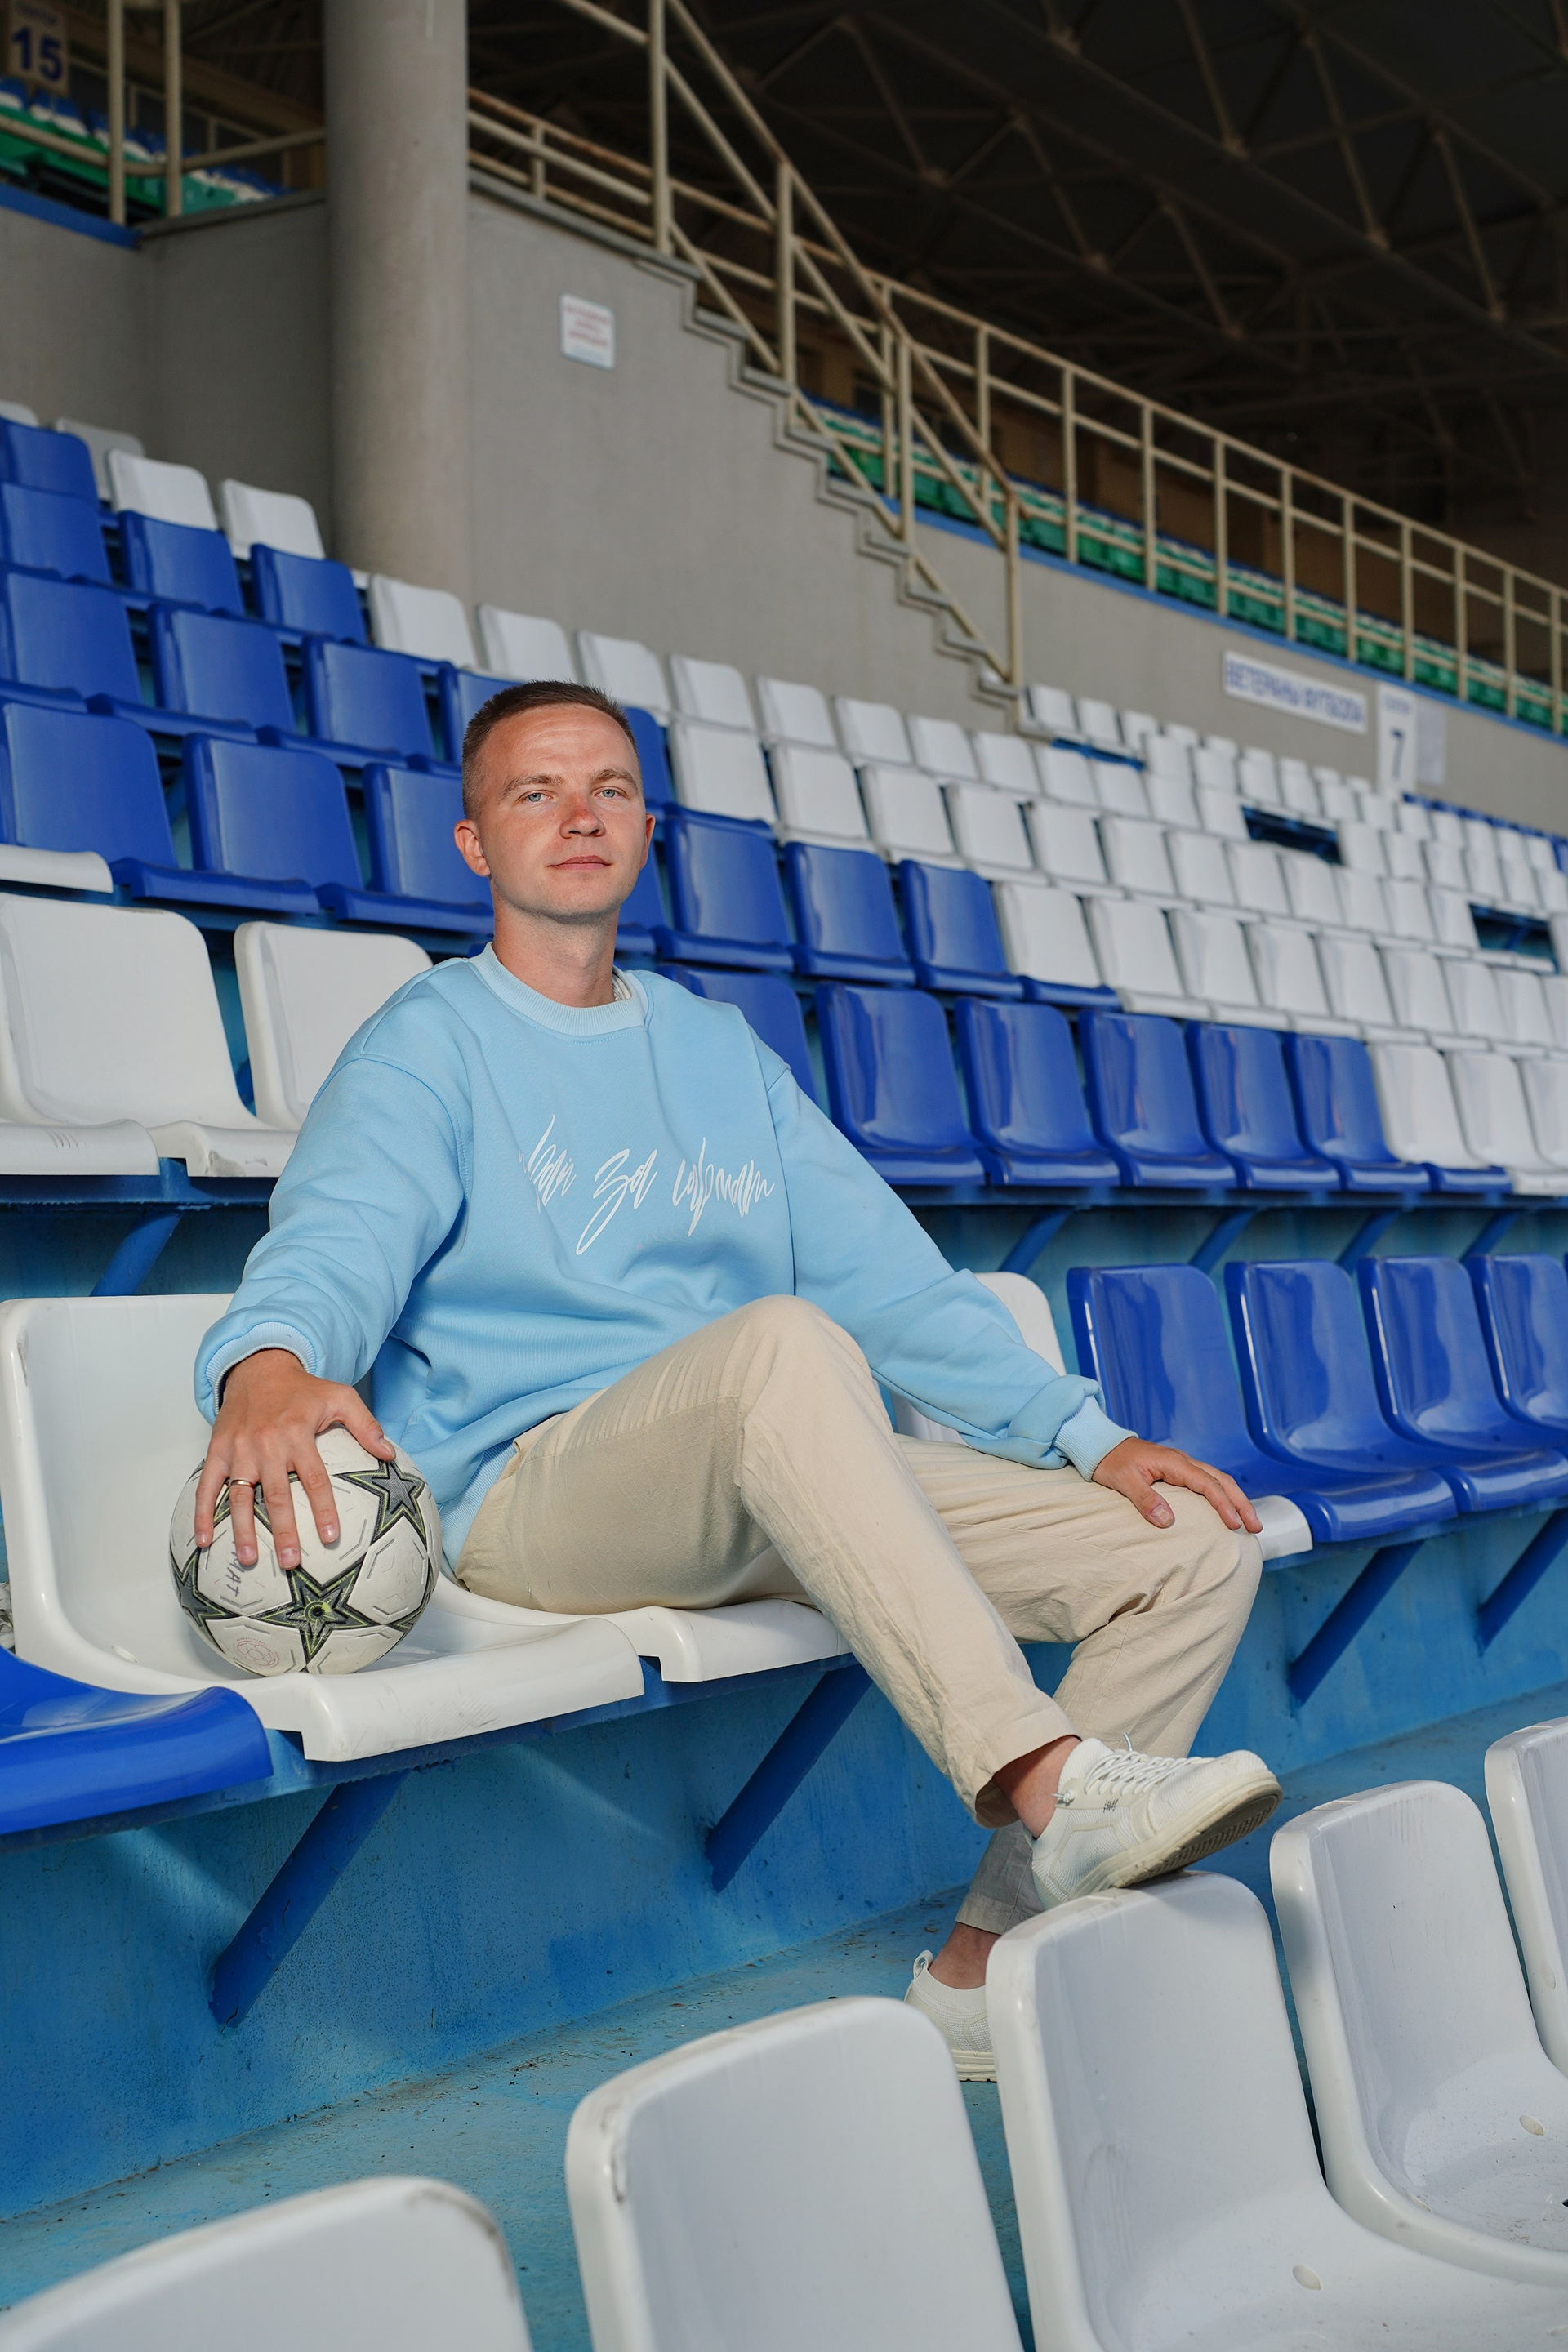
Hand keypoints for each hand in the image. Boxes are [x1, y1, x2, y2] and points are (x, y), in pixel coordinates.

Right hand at [193, 1348, 394, 1570]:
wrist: (258, 1368)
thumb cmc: (303, 1388)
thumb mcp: (341, 1396)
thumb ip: (366, 1426)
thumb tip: (390, 1454)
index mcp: (297, 1433)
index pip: (314, 1478)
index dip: (323, 1509)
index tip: (331, 1537)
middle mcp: (266, 1443)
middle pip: (276, 1494)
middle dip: (283, 1530)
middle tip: (290, 1562)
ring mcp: (238, 1449)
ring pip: (239, 1495)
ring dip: (242, 1530)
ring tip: (250, 1559)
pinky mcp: (217, 1450)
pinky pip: (207, 1486)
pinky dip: (202, 1513)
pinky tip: (203, 1540)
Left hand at [1091, 1435, 1262, 1535]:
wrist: (1100, 1444)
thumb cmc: (1110, 1462)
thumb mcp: (1123, 1482)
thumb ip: (1145, 1499)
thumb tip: (1167, 1521)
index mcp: (1174, 1462)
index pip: (1208, 1484)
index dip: (1224, 1505)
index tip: (1234, 1525)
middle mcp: (1183, 1461)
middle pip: (1222, 1480)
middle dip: (1241, 1503)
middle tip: (1256, 1527)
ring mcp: (1182, 1465)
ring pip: (1218, 1479)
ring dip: (1235, 1498)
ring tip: (1249, 1521)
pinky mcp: (1177, 1470)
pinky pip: (1207, 1481)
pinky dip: (1221, 1494)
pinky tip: (1226, 1509)